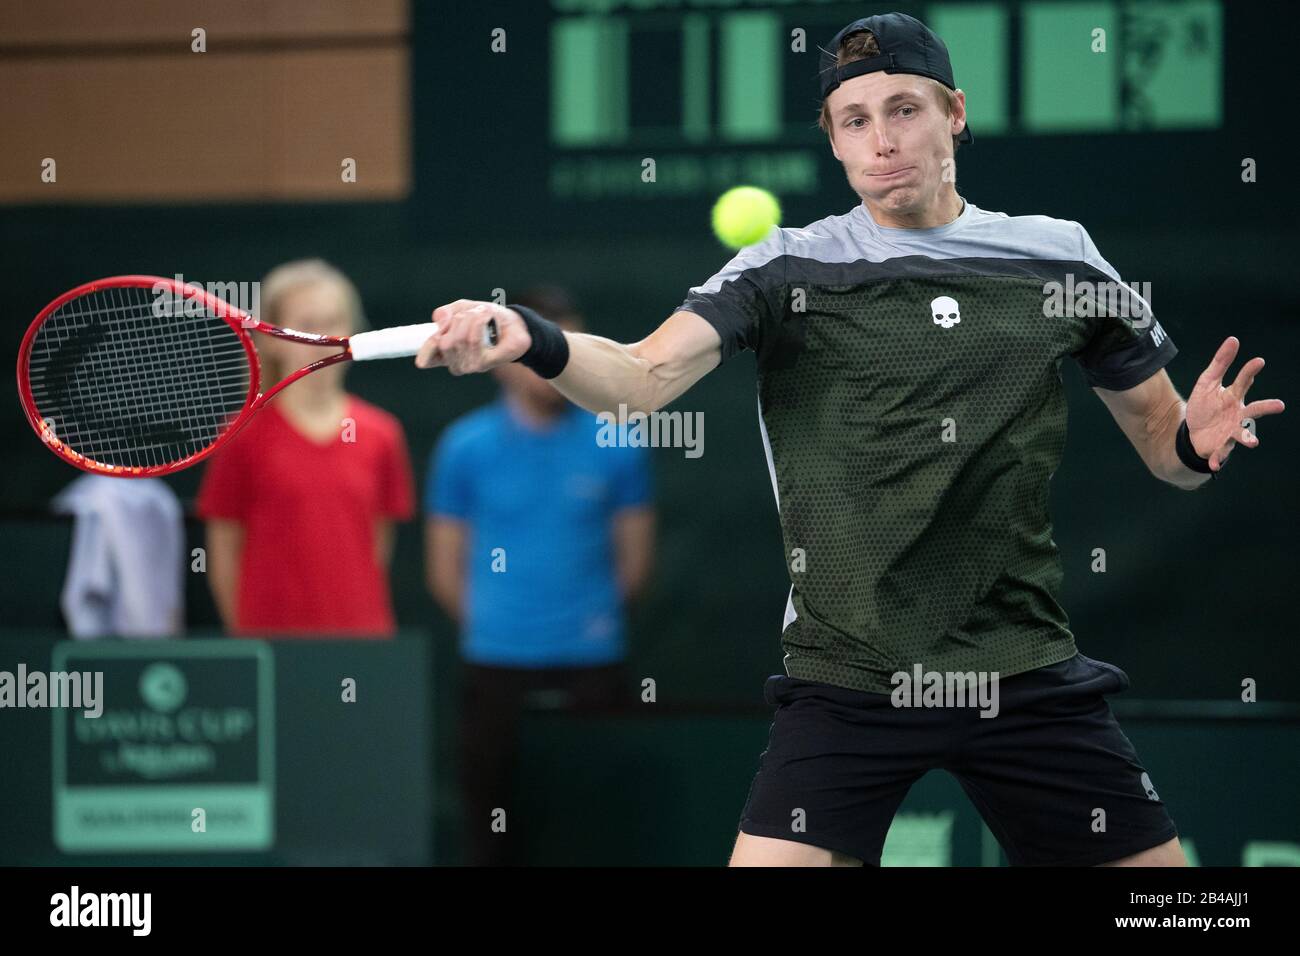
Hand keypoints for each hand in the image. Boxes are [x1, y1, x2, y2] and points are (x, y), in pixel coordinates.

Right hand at [414, 300, 531, 374]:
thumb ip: (445, 314)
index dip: (426, 349)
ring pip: (459, 338)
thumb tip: (439, 322)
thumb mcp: (461, 309)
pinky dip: (479, 321)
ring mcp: (470, 366)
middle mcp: (456, 363)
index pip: (426, 360)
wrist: (514, 323)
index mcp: (445, 354)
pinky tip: (488, 318)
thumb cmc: (486, 318)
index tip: (432, 342)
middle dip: (457, 320)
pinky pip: (473, 339)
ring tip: (483, 314)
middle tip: (472, 314)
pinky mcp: (485, 363)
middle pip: (443, 341)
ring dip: (471, 318)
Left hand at [1185, 336, 1284, 470]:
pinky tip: (1213, 465)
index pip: (1243, 382)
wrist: (1192, 432)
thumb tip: (1234, 339)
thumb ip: (1220, 363)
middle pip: (1254, 410)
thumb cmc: (1206, 405)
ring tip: (1253, 442)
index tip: (1258, 361)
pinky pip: (1220, 454)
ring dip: (1248, 437)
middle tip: (1279, 405)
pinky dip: (1218, 459)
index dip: (1250, 372)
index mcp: (1234, 396)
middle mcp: (1238, 414)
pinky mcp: (1221, 446)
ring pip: (1243, 434)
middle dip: (1266, 408)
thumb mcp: (1207, 382)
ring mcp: (1231, 431)